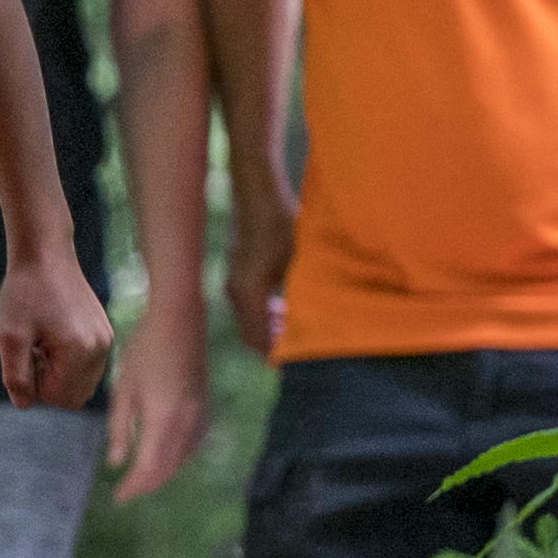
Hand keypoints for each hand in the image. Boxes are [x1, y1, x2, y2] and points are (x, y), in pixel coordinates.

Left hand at [0, 251, 115, 418]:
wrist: (45, 254)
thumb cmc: (25, 291)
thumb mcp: (10, 336)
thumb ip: (16, 376)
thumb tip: (24, 404)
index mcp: (80, 351)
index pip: (57, 397)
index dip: (33, 384)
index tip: (26, 354)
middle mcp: (101, 349)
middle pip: (74, 398)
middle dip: (49, 384)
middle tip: (34, 351)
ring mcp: (107, 341)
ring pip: (82, 385)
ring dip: (59, 375)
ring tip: (43, 344)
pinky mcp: (105, 333)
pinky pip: (89, 368)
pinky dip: (70, 364)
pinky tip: (53, 338)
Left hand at [104, 301, 207, 500]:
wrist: (180, 322)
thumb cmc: (145, 350)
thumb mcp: (124, 390)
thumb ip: (119, 429)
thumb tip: (116, 462)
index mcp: (162, 419)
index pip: (148, 468)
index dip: (133, 488)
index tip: (118, 499)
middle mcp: (186, 424)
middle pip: (168, 470)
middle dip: (146, 486)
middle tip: (126, 493)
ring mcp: (200, 418)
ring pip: (182, 461)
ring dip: (162, 475)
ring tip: (141, 480)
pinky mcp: (206, 410)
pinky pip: (192, 447)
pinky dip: (176, 459)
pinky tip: (163, 458)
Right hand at [223, 185, 293, 361]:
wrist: (259, 195)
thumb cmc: (282, 224)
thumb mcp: (301, 261)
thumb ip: (307, 294)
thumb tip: (324, 323)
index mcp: (249, 293)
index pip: (260, 338)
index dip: (278, 354)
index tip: (297, 362)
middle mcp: (236, 292)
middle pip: (251, 335)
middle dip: (274, 345)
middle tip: (299, 352)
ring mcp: (233, 283)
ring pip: (249, 321)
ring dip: (270, 330)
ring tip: (295, 331)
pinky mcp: (237, 274)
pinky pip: (248, 306)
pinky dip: (264, 315)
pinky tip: (284, 309)